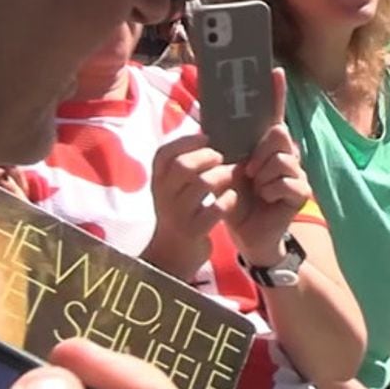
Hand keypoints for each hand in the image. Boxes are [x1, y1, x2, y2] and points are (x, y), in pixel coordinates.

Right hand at [143, 132, 231, 279]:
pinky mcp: (194, 231)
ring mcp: (178, 215)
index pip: (164, 154)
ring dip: (222, 175)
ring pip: (202, 184)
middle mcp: (164, 196)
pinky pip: (216, 209)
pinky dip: (228, 200)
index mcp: (158, 182)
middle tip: (220, 158)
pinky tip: (232, 198)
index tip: (205, 138)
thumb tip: (206, 133)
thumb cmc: (179, 213)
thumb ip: (184, 166)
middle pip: (183, 166)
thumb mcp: (172, 189)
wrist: (173, 255)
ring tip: (230, 175)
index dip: (186, 141)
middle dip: (206, 157)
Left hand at [224, 69, 310, 263]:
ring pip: (281, 159)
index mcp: (266, 146)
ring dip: (262, 176)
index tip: (275, 71)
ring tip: (257, 189)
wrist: (246, 232)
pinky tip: (266, 200)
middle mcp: (286, 154)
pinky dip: (270, 191)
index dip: (276, 93)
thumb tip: (212, 122)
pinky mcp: (302, 191)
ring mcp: (297, 172)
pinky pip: (286, 181)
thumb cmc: (236, 199)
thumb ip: (229, 148)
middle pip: (279, 133)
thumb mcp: (227, 170)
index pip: (274, 114)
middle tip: (250, 171)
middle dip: (260, 152)